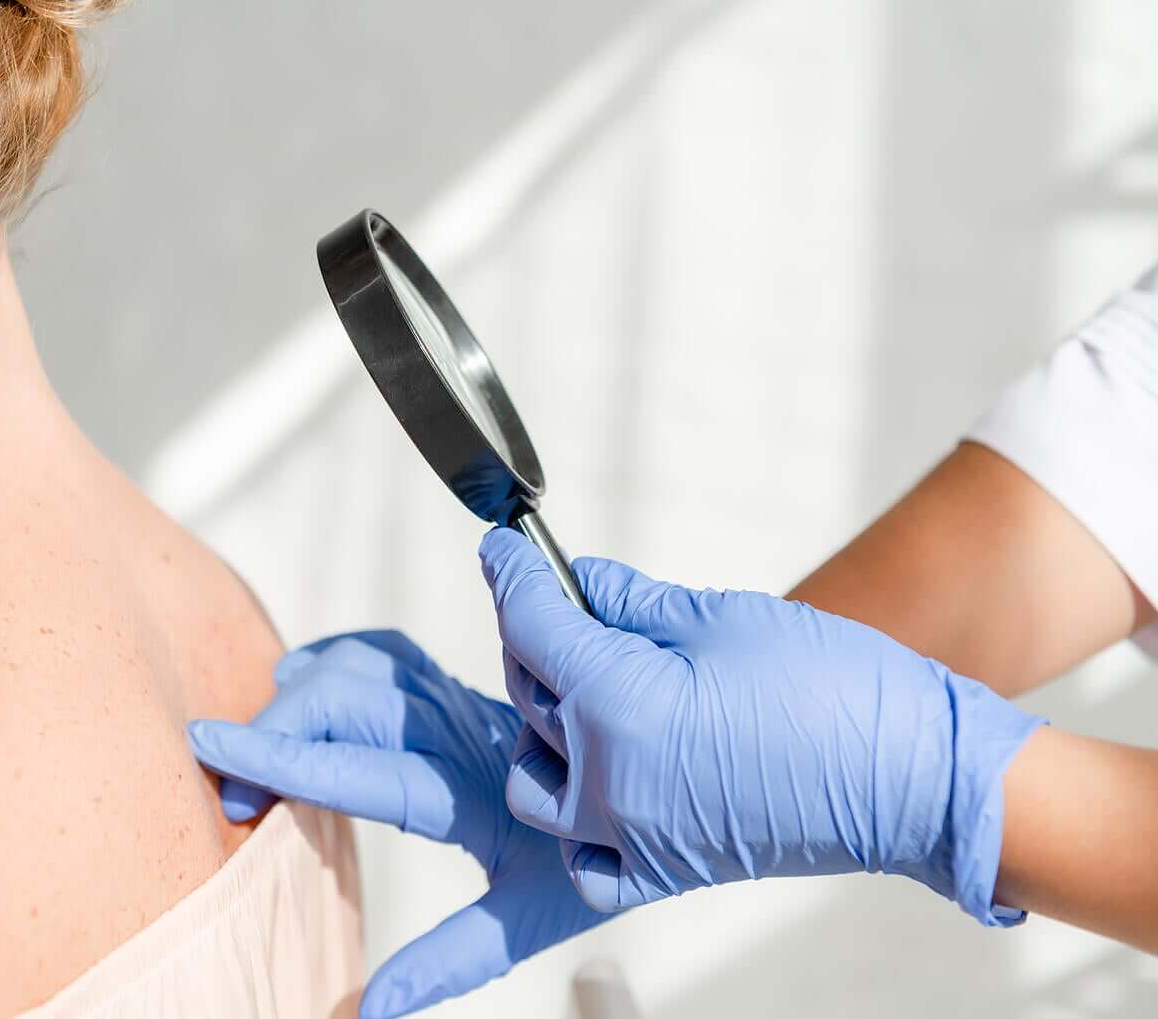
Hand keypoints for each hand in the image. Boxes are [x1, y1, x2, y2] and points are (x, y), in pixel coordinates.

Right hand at [187, 630, 611, 1018]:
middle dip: (273, 733)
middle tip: (231, 784)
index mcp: (465, 791)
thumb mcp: (525, 920)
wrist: (646, 783)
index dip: (275, 756)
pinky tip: (301, 682)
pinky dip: (330, 659)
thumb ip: (444, 961)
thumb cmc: (585, 862)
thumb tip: (371, 1015)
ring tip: (258, 743)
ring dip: (298, 695)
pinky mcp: (449, 684)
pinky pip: (380, 652)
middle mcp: (455, 730)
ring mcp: (452, 698)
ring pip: (357, 668)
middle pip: (342, 702)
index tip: (208, 743)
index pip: (351, 768)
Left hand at [479, 527, 1045, 923]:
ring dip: (544, 728)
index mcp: (618, 710)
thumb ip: (629, 602)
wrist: (915, 779)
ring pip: (535, 779)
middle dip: (536, 638)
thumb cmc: (835, 691)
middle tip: (567, 600)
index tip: (503, 549)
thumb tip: (577, 581)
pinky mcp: (663, 869)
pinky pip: (582, 856)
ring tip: (591, 687)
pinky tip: (600, 775)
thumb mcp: (719, 617)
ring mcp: (633, 836)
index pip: (531, 629)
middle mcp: (609, 784)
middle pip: (528, 695)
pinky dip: (574, 819)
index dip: (512, 577)